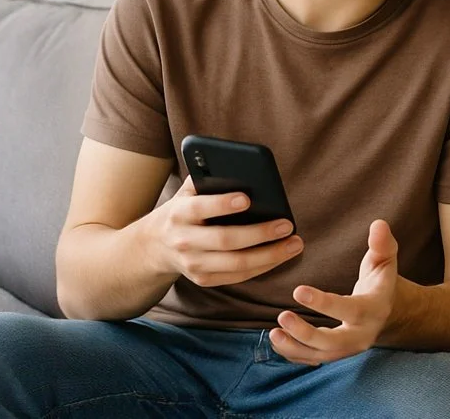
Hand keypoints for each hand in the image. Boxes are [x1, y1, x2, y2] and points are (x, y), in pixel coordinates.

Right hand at [148, 176, 302, 286]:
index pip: (200, 208)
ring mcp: (193, 264)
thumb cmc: (183, 209)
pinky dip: (264, 266)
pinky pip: (239, 276)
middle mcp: (184, 240)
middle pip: (225, 240)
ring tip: (295, 243)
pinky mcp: (204, 279)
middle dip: (260, 234)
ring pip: (236, 264)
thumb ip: (208, 178)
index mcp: (179, 212)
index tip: (247, 198)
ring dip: (270, 255)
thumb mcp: (187, 191)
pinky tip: (282, 255)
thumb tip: (243, 170)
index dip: (222, 204)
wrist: (154, 246)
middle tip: (287, 225)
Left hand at [270, 219, 398, 364]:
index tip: (298, 291)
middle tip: (282, 317)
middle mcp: (363, 333)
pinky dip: (294, 353)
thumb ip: (382, 243)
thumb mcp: (385, 259)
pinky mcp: (336, 353)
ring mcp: (349, 348)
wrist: (386, 309)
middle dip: (306, 334)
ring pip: (321, 355)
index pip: (350, 309)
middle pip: (334, 342)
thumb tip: (378, 224)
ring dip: (295, 346)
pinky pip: (313, 359)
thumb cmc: (380, 278)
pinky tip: (277, 340)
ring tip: (273, 333)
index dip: (324, 303)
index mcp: (374, 308)